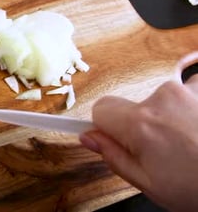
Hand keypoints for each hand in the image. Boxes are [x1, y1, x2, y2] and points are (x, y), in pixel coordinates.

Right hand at [80, 74, 197, 210]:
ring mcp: (187, 91)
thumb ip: (113, 156)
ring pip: (159, 102)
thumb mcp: (148, 183)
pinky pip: (185, 95)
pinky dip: (189, 111)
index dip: (103, 126)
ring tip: (187, 146)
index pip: (101, 108)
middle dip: (137, 126)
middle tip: (159, 153)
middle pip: (130, 105)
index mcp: (141, 124)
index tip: (104, 135)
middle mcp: (162, 99)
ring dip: (166, 119)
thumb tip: (89, 137)